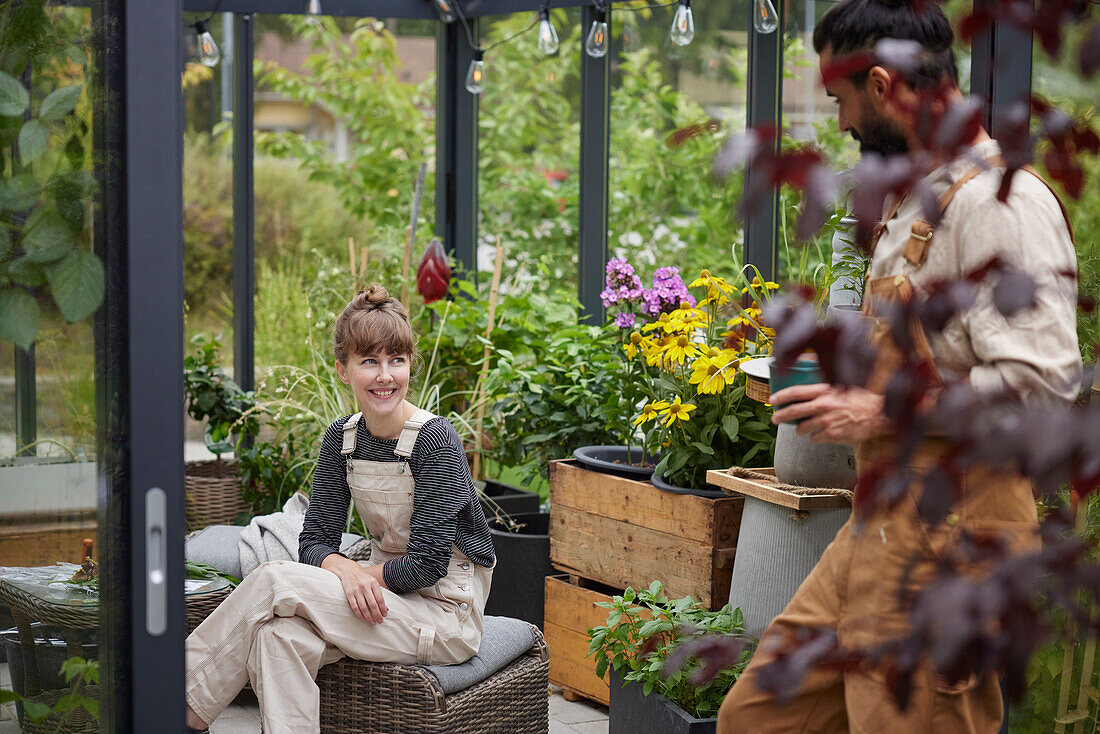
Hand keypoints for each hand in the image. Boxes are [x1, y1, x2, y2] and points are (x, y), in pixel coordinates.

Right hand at [322, 555, 388, 623]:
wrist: (349, 570)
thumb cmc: (363, 578)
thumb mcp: (373, 582)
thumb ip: (379, 594)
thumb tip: (386, 608)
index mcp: (373, 582)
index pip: (380, 598)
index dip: (383, 608)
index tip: (385, 614)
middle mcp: (365, 586)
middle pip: (372, 604)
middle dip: (377, 614)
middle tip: (380, 621)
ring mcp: (356, 590)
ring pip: (363, 607)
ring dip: (368, 617)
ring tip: (372, 622)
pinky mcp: (349, 593)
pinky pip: (354, 606)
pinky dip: (359, 614)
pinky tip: (363, 618)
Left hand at [770, 383, 888, 444]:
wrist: (878, 413)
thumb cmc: (860, 399)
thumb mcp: (840, 386)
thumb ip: (823, 388)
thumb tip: (807, 381)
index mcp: (824, 391)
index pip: (796, 392)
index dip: (781, 396)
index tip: (773, 400)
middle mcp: (823, 406)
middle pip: (793, 412)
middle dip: (780, 416)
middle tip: (775, 419)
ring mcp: (827, 421)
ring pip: (803, 429)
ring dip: (802, 429)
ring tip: (806, 427)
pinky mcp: (833, 435)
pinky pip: (816, 438)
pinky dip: (817, 436)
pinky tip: (824, 432)